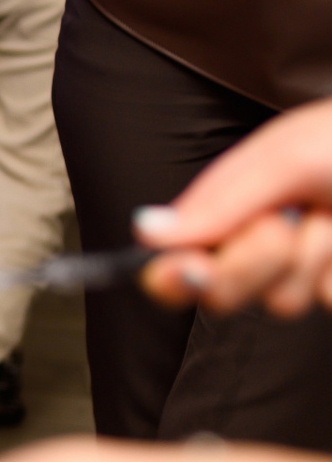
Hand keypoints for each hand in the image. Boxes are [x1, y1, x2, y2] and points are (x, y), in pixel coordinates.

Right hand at [136, 98, 331, 316]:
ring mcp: (305, 271)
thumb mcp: (287, 158)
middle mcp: (258, 246)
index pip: (173, 262)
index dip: (171, 275)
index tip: (190, 268)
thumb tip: (147, 231)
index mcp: (228, 212)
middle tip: (284, 223)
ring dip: (312, 258)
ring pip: (281, 303)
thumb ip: (220, 201)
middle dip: (253, 261)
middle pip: (220, 295)